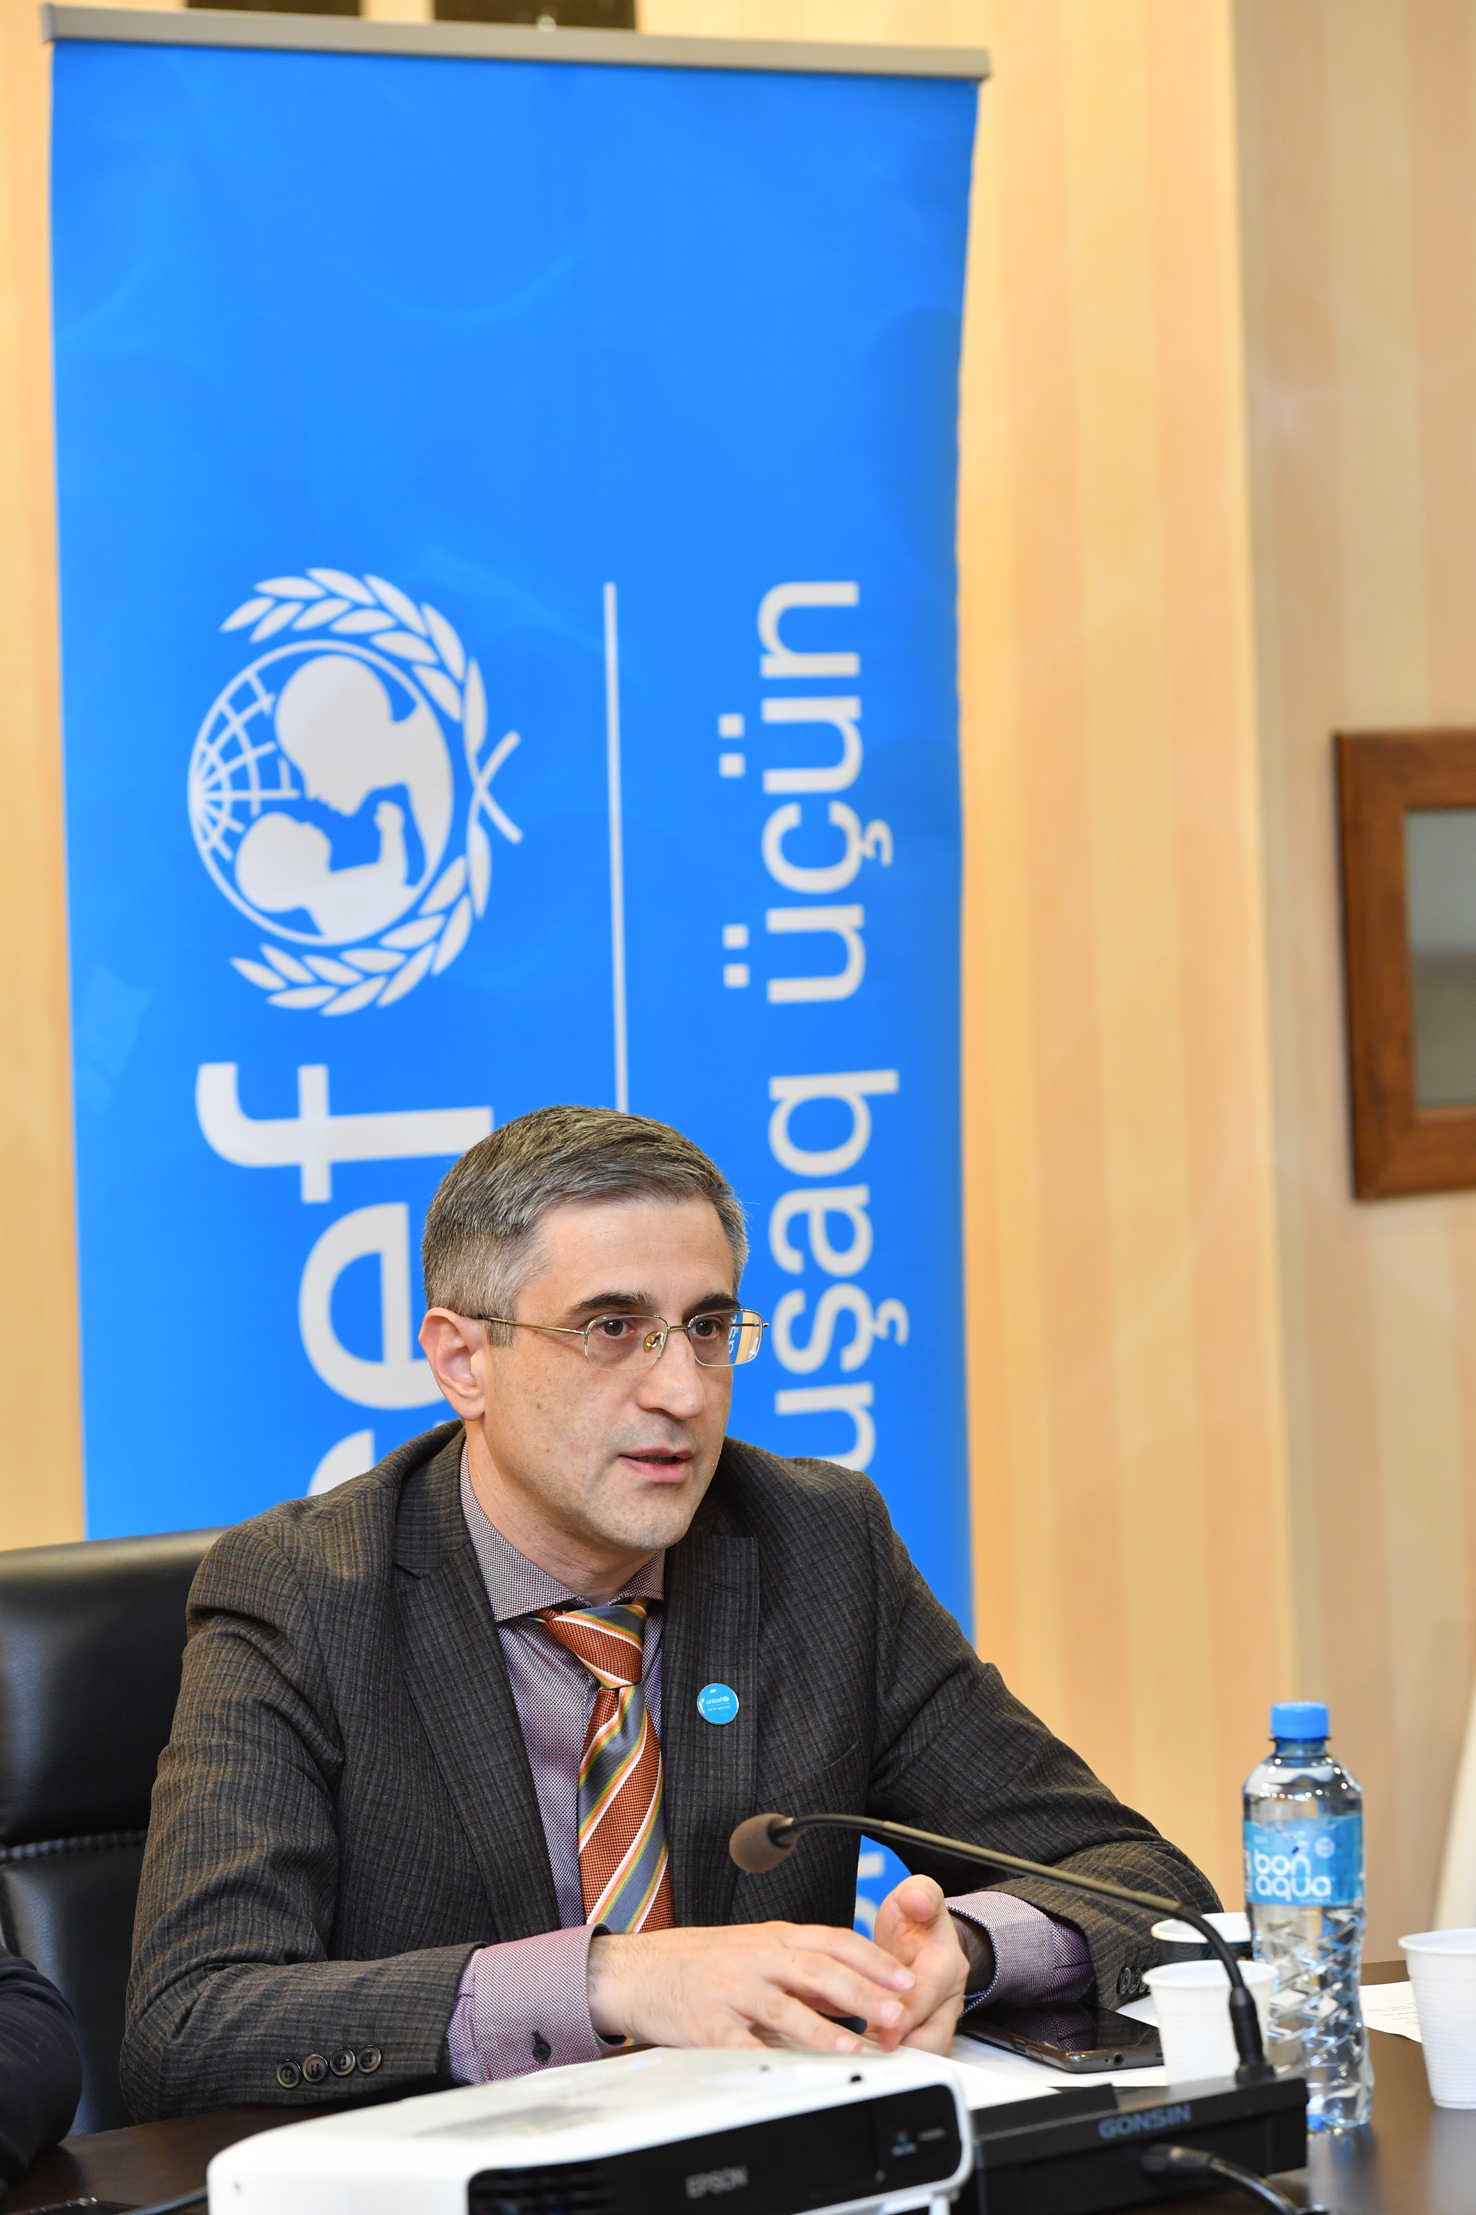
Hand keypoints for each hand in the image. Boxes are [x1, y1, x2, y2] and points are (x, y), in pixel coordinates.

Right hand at [587, 1921, 917, 2052]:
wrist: (636, 1970)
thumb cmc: (698, 1962)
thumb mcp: (755, 1953)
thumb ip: (800, 1972)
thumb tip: (851, 1993)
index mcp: (772, 1939)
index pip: (834, 1941)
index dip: (873, 1959)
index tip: (906, 1977)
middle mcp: (756, 1957)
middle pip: (818, 1968)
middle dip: (863, 1989)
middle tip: (898, 2009)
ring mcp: (730, 1987)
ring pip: (784, 2001)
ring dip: (825, 2025)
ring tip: (858, 2044)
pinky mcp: (705, 2019)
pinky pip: (740, 2038)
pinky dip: (767, 2052)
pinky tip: (789, 2066)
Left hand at [869, 1876, 970, 2052]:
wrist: (923, 1936)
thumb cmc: (917, 1920)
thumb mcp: (916, 1895)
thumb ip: (918, 1894)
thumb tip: (917, 1900)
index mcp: (947, 1964)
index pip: (928, 1995)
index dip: (906, 2013)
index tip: (883, 2027)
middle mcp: (948, 1996)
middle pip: (933, 2035)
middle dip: (903, 2046)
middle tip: (869, 2052)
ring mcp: (937, 2016)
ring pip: (925, 2049)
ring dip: (896, 2056)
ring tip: (862, 2059)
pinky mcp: (922, 2030)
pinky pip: (910, 2050)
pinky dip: (889, 2056)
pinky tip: (862, 2056)